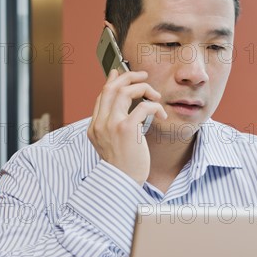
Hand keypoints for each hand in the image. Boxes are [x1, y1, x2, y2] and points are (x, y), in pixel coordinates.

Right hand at [87, 69, 166, 183]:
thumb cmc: (121, 167)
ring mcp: (112, 125)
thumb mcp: (110, 144)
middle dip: (128, 77)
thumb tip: (121, 108)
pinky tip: (161, 113)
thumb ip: (112, 126)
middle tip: (142, 75)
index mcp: (95, 126)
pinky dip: (155, 106)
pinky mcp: (127, 129)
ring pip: (125, 91)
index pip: (102, 95)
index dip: (113, 81)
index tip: (121, 73)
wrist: (121, 182)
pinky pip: (143, 106)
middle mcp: (100, 123)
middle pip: (111, 88)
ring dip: (143, 88)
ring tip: (155, 95)